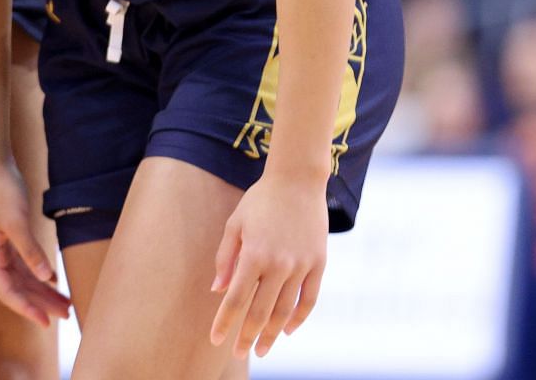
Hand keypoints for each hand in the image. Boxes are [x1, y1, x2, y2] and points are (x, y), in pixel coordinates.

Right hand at [0, 162, 70, 326]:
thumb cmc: (0, 190)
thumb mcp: (15, 220)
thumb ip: (30, 250)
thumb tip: (46, 277)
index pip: (7, 292)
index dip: (26, 308)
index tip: (46, 323)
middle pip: (17, 288)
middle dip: (40, 303)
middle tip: (65, 316)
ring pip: (22, 278)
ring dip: (42, 290)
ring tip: (65, 303)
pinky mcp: (7, 239)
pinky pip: (24, 264)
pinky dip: (39, 274)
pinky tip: (54, 281)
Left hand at [210, 173, 329, 358]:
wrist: (298, 181)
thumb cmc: (260, 200)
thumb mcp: (235, 224)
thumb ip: (225, 258)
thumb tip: (218, 290)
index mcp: (253, 254)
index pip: (236, 299)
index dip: (225, 322)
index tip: (217, 341)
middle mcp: (278, 263)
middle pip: (261, 311)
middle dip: (248, 336)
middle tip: (240, 353)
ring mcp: (301, 265)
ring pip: (285, 310)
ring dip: (273, 333)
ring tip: (263, 349)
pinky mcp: (318, 264)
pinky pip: (309, 299)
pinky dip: (299, 318)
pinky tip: (288, 330)